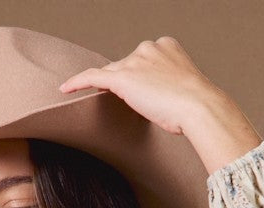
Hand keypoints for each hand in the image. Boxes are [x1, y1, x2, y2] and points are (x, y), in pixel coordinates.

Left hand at [59, 36, 262, 174]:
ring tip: (116, 105)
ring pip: (111, 74)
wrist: (198, 106)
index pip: (142, 61)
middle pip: (125, 66)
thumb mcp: (182, 89)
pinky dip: (77, 83)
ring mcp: (134, 61)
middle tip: (140, 104)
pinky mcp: (122, 78)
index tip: (142, 91)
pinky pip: (92, 78)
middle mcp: (148, 48)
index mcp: (166, 45)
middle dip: (127, 84)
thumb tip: (158, 101)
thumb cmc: (195, 106)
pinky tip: (65, 89)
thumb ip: (166, 87)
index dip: (139, 78)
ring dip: (110, 90)